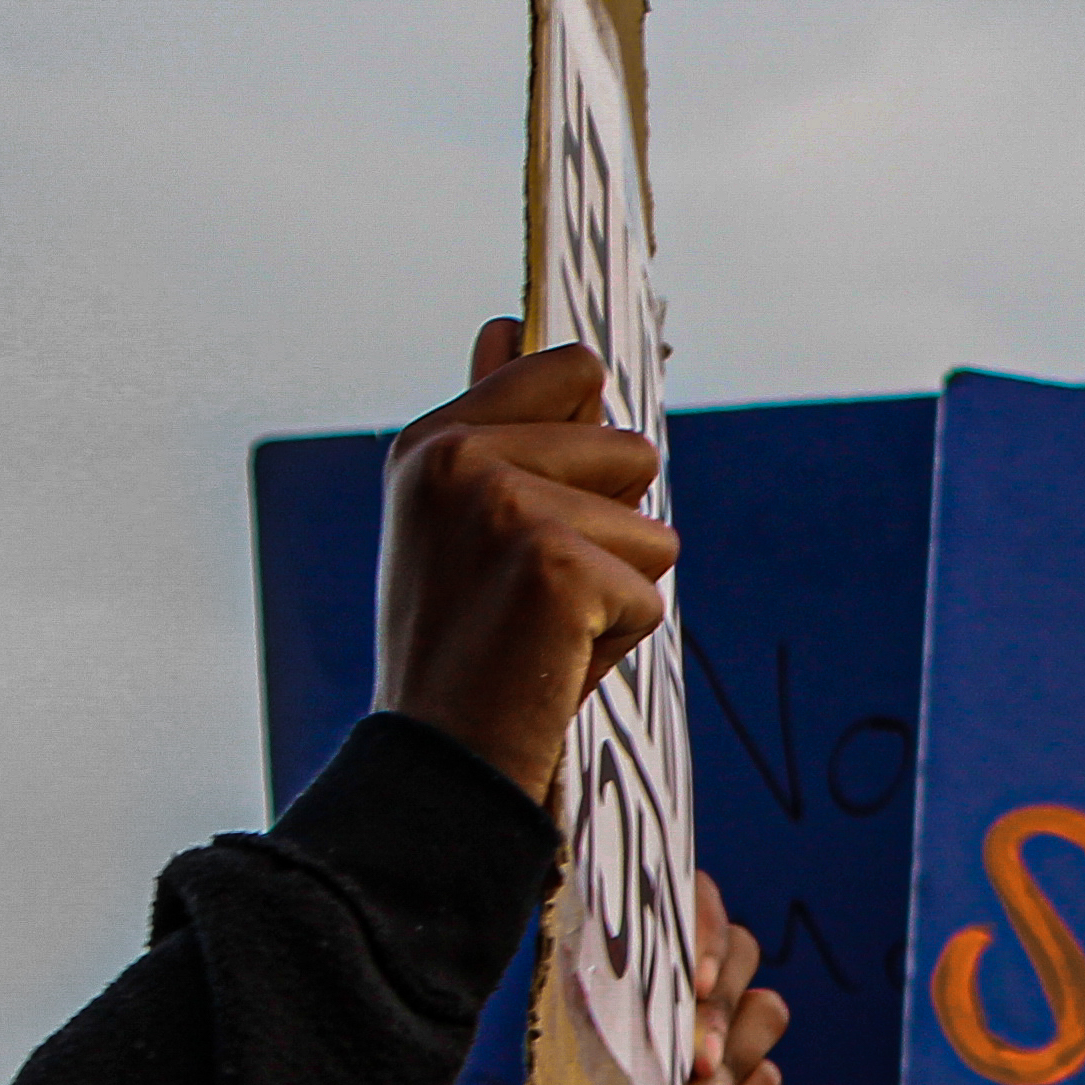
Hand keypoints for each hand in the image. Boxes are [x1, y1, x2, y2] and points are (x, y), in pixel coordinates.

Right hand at [376, 318, 674, 799]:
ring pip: (650, 527)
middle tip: (528, 598)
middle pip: (632, 450)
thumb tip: (506, 322)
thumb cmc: (465, 648)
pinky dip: (617, 638)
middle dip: (608, 533)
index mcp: (434, 438)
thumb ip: (497, 419)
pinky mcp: (553, 565)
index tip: (536, 525)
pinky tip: (550, 662)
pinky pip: (649, 590)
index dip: (588, 451)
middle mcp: (459, 457)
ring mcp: (503, 505)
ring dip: (616, 589)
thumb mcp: (465, 521)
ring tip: (539, 631)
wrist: (438, 763)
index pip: (574, 368)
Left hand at [509, 872, 786, 1084]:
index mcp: (646, 951)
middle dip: (718, 1013)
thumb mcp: (568, 1040)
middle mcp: (690, 981)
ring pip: (768, 1011)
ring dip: (732, 1065)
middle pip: (743, 952)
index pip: (694, 899)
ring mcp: (724, 1031)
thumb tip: (593, 929)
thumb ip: (592, 985)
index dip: (707, 930)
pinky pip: (770, 1076)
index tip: (695, 981)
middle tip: (691, 1066)